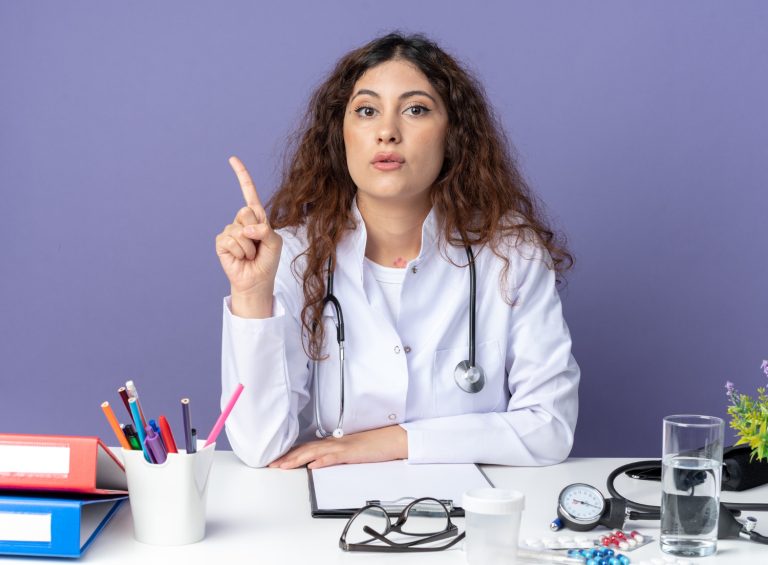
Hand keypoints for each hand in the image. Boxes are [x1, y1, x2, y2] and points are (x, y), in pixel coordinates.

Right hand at [215, 156, 282, 316]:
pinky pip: (231, 240)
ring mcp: (230, 231)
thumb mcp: (275, 243)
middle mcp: (241, 221)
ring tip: (250, 255)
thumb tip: (245, 229)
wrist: (257, 281)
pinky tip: (241, 258)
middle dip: (255, 230)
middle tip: (257, 245)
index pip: (248, 193)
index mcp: (256, 217)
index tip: (232, 159)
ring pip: (239, 229)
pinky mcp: (221, 242)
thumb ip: (265, 230)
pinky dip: (240, 251)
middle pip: (245, 212)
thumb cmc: (267, 261)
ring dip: (249, 246)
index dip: (241, 176)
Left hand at [268, 426, 407, 469]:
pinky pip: (335, 457)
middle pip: (306, 449)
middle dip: (287, 457)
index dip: (290, 453)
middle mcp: (334, 443)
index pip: (307, 447)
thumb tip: (318, 462)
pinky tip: (313, 465)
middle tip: (271, 465)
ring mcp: (342, 447)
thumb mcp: (350, 450)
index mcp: (333, 443)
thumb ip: (334, 454)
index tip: (276, 460)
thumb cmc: (373, 445)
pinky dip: (323, 461)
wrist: (391, 439)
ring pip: (316, 452)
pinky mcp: (352, 453)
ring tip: (284, 465)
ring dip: (298, 459)